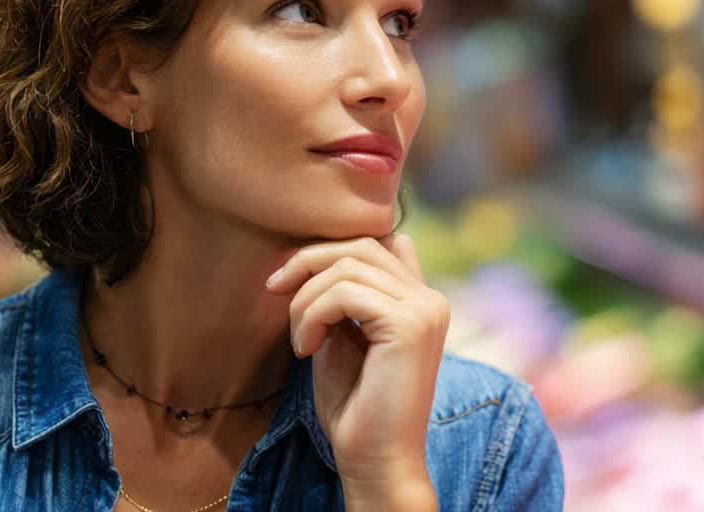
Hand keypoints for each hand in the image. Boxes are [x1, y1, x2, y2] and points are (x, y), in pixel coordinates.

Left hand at [264, 233, 448, 492]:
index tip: (288, 280)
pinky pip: (343, 294)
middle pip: (359, 246)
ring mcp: (424, 309)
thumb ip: (342, 297)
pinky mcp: (409, 325)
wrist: (374, 460)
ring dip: (305, 300)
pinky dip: (312, 316)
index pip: (376, 243)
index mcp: (420, 300)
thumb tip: (321, 255)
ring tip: (299, 341)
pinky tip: (306, 350)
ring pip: (346, 267)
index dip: (328, 251)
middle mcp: (430, 299)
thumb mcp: (342, 337)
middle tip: (273, 290)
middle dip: (307, 262)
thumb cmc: (354, 407)